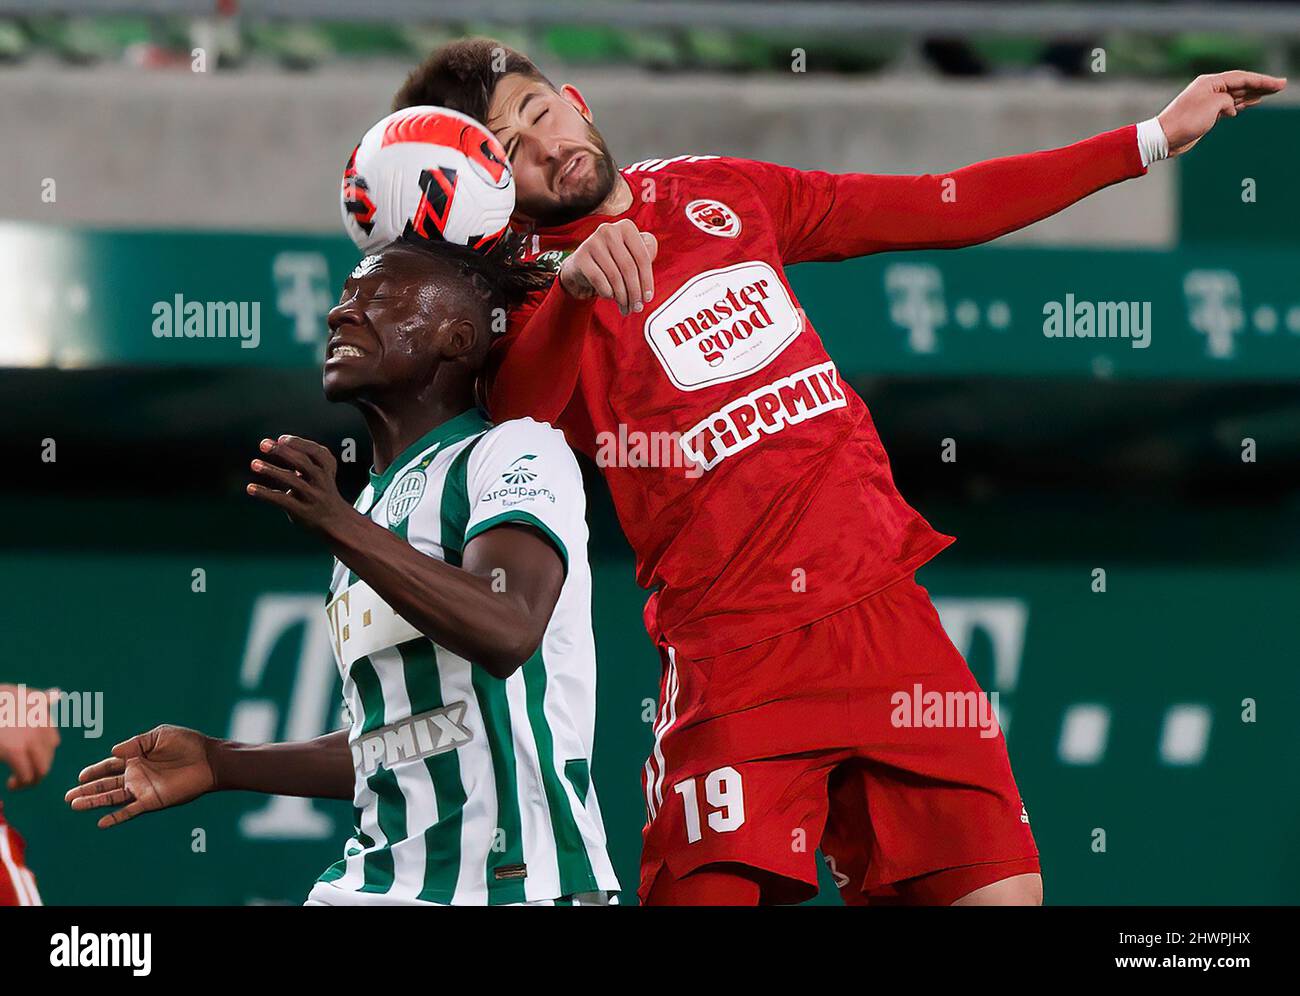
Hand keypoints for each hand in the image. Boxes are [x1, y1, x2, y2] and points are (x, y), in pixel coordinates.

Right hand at [0, 685, 59, 789]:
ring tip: (15, 784)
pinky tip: (10, 784)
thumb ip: (39, 697)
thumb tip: (57, 693)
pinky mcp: (15, 750)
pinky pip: (26, 775)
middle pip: (48, 757)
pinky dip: (20, 783)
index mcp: (44, 714)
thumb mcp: (20, 694)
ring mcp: (30, 739)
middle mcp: (42, 727)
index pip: (52, 742)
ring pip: (42, 769)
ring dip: (30, 780)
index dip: (40, 753)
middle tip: (21, 777)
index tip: (26, 759)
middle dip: (36, 769)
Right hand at [65, 725, 215, 828]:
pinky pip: (130, 810)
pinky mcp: (152, 800)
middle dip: (87, 789)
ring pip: (112, 797)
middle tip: (67, 796)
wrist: (209, 759)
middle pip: (106, 784)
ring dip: (93, 801)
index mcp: (137, 757)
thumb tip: (112, 752)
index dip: (94, 771)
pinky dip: (116, 817)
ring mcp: (143, 788)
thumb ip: (136, 743)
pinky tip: (101, 822)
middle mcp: (137, 775)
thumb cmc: (187, 744)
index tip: (80, 776)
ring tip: (74, 804)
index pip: (110, 765)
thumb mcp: (159, 735)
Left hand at [247, 435, 351, 534]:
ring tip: (254, 464)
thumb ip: (302, 458)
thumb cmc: (320, 488)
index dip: (298, 443)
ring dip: (271, 470)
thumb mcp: (320, 470)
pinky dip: (265, 493)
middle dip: (283, 452)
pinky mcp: (302, 511)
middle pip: (303, 462)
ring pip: (292, 480)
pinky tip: (250, 488)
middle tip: (263, 444)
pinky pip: (282, 500)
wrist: (334, 519)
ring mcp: (313, 496)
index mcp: (327, 467)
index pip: (316, 451)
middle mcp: (322, 480)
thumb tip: (271, 445)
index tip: (281, 439)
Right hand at [559, 219, 657, 315]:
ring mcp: (592, 242)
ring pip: (615, 276)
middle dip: (635, 292)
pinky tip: (610, 296)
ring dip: (622, 297)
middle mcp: (609, 230)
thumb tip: (649, 276)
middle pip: (629, 268)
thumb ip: (647, 257)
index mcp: (626, 227)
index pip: (643, 257)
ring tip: (625, 307)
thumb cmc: (613, 261)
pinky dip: (607, 292)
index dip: (647, 281)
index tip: (648, 298)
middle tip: (637, 307)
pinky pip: (599, 280)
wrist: (583, 267)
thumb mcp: (633, 255)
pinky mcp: (580, 257)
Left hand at [1157, 71, 1285, 156]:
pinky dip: (1240, 104)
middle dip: (1260, 85)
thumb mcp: (1212, 106)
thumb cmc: (1185, 121)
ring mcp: (1207, 101)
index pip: (1241, 78)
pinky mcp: (1206, 113)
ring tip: (1270, 92)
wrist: (1164, 138)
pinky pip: (1228, 105)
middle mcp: (1209, 89)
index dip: (1261, 80)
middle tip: (1281, 86)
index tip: (1278, 83)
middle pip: (1240, 84)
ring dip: (1252, 94)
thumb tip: (1232, 107)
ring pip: (1235, 95)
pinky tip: (1250, 103)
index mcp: (1210, 82)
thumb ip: (1227, 101)